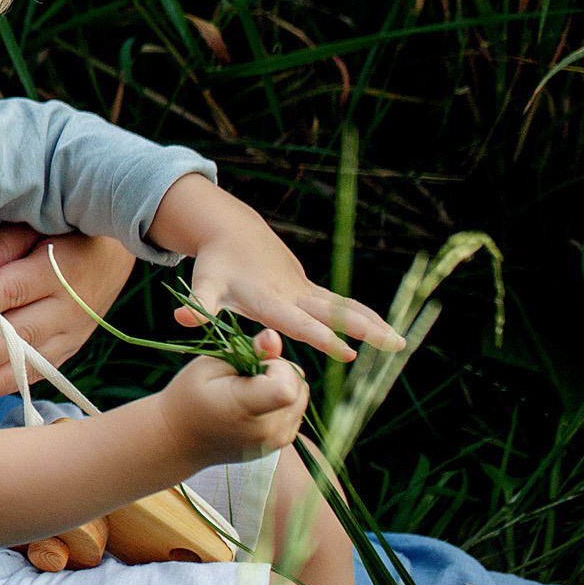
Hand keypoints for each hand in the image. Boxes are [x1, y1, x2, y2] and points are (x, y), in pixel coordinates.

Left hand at [0, 228, 135, 404]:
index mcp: (59, 268)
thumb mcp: (35, 228)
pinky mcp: (73, 347)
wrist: (113, 254)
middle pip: (25, 331)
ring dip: (2, 378)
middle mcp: (70, 305)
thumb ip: (3, 246)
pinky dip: (18, 383)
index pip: (13, 289)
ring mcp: (75, 331)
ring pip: (36, 358)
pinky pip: (45, 369)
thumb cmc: (63, 235)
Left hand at [157, 178, 401, 360]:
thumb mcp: (204, 284)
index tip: (348, 353)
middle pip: (334, 313)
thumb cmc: (217, 264)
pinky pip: (341, 304)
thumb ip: (198, 304)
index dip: (323, 336)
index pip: (300, 323)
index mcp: (270, 300)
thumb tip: (182, 319)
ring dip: (372, 323)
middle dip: (364, 329)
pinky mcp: (308, 288)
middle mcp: (293, 295)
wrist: (232, 231)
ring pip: (344, 308)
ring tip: (401, 344)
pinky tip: (384, 331)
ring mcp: (304, 290)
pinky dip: (363, 316)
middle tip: (394, 345)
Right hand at [159, 331, 307, 464]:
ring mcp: (277, 440)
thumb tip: (273, 336)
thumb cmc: (188, 397)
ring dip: (282, 384)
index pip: (287, 388)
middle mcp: (267, 430)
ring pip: (302, 394)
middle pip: (298, 384)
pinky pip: (297, 408)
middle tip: (245, 377)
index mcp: (244, 409)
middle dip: (278, 371)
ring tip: (248, 390)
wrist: (181, 440)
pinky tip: (255, 402)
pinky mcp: (283, 442)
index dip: (277, 366)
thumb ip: (243, 351)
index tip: (253, 365)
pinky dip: (282, 399)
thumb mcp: (206, 366)